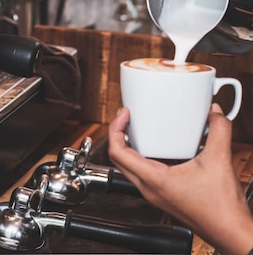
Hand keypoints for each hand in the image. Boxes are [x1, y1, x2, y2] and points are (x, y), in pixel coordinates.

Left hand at [108, 104, 252, 254]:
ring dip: (131, 146)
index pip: (117, 152)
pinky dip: (147, 156)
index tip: (124, 115)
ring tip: (142, 129)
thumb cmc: (221, 209)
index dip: (115, 129)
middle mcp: (149, 188)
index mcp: (153, 180)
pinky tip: (164, 147)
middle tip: (129, 118)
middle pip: (119, 159)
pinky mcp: (163, 195)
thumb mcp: (220, 161)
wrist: (230, 232)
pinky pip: (144, 172)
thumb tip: (214, 113)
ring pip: (130, 166)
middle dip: (119, 134)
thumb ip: (219, 131)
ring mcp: (154, 193)